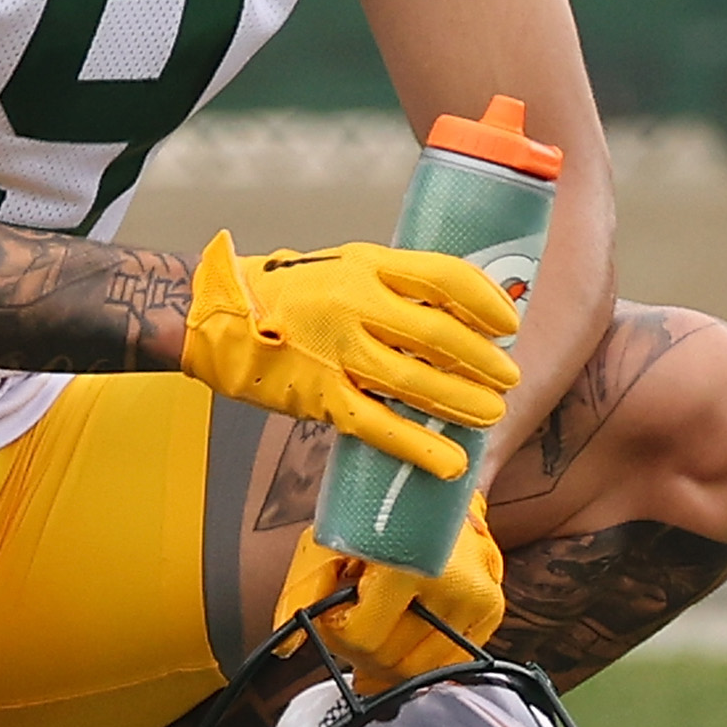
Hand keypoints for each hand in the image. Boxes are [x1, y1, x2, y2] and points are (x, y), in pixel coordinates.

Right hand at [180, 233, 521, 480]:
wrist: (217, 314)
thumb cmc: (288, 291)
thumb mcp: (345, 267)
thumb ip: (393, 285)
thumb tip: (458, 311)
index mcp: (366, 263)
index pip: (445, 277)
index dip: (486, 302)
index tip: (510, 322)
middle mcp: (354, 303)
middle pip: (439, 334)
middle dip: (484, 361)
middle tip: (509, 378)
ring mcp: (336, 350)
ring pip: (415, 382)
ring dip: (463, 402)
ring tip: (492, 414)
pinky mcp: (318, 394)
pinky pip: (377, 425)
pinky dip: (418, 446)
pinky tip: (451, 463)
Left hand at [277, 511, 504, 687]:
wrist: (440, 480)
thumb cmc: (381, 508)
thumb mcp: (334, 538)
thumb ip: (306, 591)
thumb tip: (286, 648)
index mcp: (409, 564)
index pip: (364, 638)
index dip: (340, 632)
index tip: (338, 610)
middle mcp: (452, 586)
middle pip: (393, 660)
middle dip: (365, 651)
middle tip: (357, 621)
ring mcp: (479, 600)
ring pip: (423, 670)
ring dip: (394, 659)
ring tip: (382, 624)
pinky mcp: (493, 610)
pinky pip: (452, 661)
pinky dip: (425, 657)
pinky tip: (409, 630)